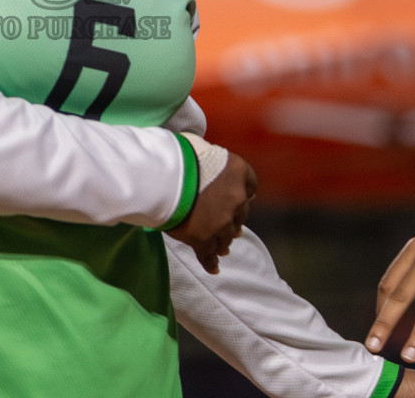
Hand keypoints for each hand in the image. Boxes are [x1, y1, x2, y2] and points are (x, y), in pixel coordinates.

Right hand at [167, 152, 256, 273]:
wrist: (162, 174)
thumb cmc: (176, 153)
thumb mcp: (198, 145)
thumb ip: (208, 157)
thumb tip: (202, 156)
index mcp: (238, 171)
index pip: (251, 184)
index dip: (245, 192)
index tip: (244, 197)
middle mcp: (236, 197)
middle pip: (240, 213)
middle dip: (234, 220)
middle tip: (232, 229)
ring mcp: (221, 220)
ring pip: (226, 236)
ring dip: (224, 241)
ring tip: (221, 249)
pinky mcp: (203, 238)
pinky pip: (208, 254)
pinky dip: (210, 262)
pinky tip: (213, 268)